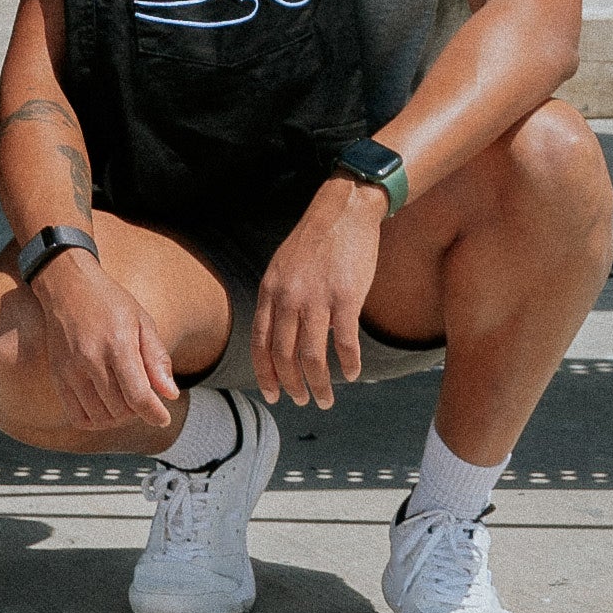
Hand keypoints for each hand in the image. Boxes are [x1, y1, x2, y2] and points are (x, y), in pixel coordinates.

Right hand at [28, 246, 182, 439]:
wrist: (67, 285)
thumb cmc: (109, 302)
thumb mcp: (142, 321)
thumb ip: (157, 359)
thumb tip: (171, 395)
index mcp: (117, 344)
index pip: (138, 396)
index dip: (155, 414)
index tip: (163, 418)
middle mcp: (91, 359)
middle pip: (121, 410)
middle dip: (138, 411)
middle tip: (142, 395)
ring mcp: (71, 370)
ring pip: (101, 417)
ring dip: (118, 416)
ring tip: (124, 399)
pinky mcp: (58, 376)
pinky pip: (78, 417)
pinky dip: (95, 421)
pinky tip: (104, 406)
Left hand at [251, 177, 385, 408]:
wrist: (342, 211)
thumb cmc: (314, 240)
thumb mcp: (282, 267)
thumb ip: (279, 300)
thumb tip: (280, 338)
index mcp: (270, 290)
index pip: (260, 343)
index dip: (265, 374)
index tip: (273, 395)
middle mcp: (289, 297)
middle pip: (284, 355)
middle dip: (292, 386)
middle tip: (302, 401)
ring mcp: (318, 298)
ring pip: (312, 357)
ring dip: (319, 384)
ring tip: (326, 398)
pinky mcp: (347, 297)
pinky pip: (345, 343)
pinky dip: (349, 364)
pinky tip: (352, 374)